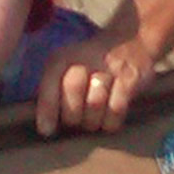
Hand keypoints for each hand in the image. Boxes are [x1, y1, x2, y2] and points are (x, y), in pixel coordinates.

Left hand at [33, 16, 157, 137]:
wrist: (132, 42)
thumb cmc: (91, 66)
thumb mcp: (65, 68)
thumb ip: (51, 91)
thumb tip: (41, 124)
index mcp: (62, 57)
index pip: (50, 82)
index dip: (47, 108)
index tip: (47, 130)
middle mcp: (85, 57)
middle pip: (73, 93)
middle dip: (73, 116)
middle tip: (77, 122)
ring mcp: (110, 67)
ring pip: (95, 103)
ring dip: (92, 120)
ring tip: (93, 119)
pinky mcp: (131, 78)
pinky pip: (116, 109)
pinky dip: (111, 121)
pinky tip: (109, 119)